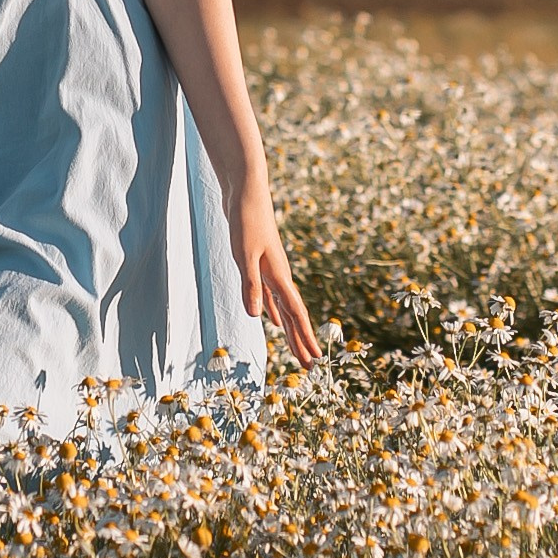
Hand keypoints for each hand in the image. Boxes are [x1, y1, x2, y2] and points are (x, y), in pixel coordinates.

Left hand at [227, 185, 319, 366]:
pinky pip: (271, 296)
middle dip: (300, 341)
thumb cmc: (245, 219)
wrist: (246, 190)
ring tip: (296, 349)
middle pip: (293, 315)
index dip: (303, 338)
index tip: (313, 360)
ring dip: (289, 330)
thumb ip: (250, 285)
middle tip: (309, 367)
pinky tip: (271, 320)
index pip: (295, 313)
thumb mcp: (244, 254)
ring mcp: (271, 269)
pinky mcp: (260, 263)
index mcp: (278, 275)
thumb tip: (259, 318)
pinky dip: (273, 311)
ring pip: (284, 307)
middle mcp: (278, 275)